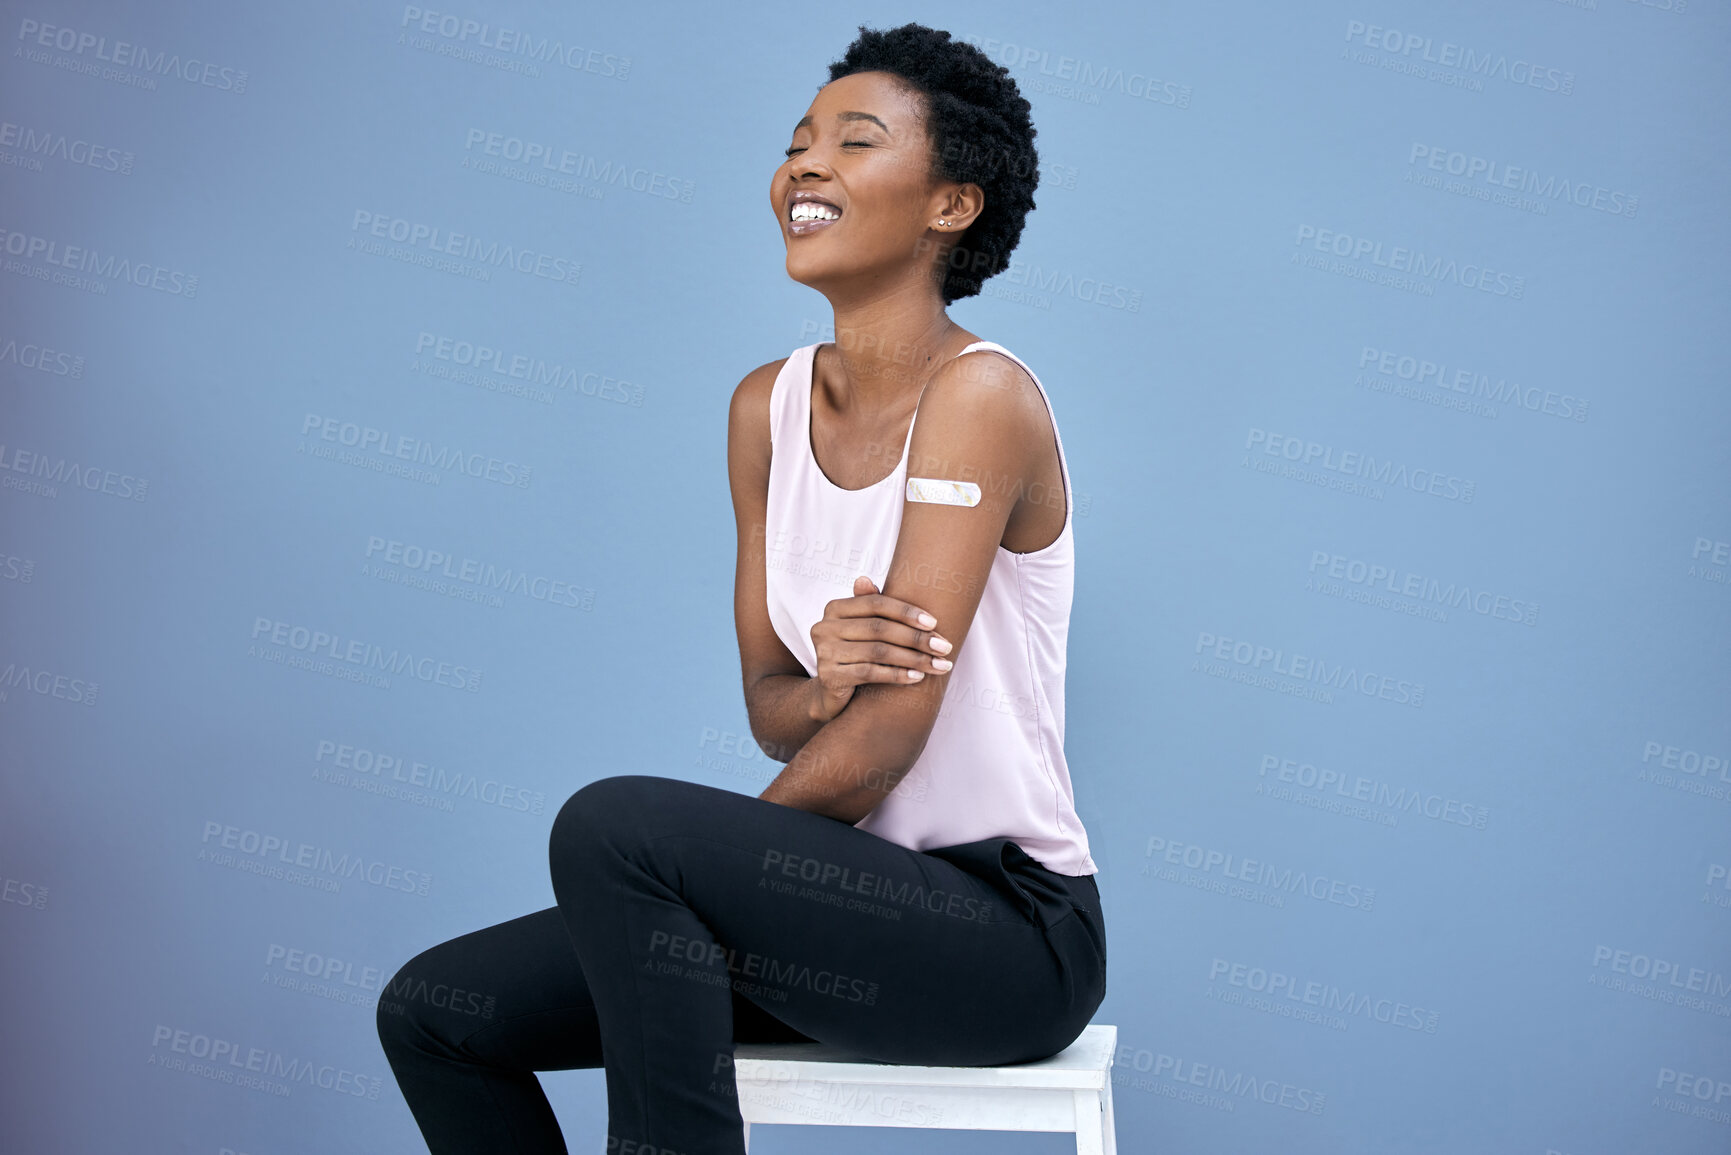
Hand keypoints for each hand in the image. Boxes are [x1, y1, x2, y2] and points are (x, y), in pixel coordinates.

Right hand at [808, 575, 953, 722]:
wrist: (833, 693)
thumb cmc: (855, 655)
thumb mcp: (863, 630)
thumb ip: (869, 607)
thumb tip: (864, 578)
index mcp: (834, 609)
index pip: (875, 603)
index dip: (906, 612)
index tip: (934, 623)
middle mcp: (824, 627)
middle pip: (879, 628)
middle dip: (916, 638)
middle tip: (944, 647)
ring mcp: (825, 652)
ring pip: (878, 651)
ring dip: (914, 658)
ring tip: (938, 664)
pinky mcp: (829, 676)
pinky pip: (870, 673)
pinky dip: (898, 674)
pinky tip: (918, 677)